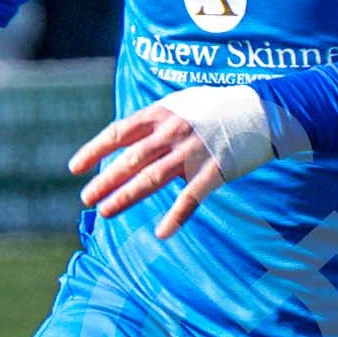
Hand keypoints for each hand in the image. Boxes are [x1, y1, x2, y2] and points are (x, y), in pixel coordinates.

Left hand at [68, 102, 224, 238]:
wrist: (262, 111)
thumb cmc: (217, 108)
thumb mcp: (181, 104)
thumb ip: (154, 120)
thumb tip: (124, 138)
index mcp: (161, 114)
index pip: (118, 132)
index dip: (94, 150)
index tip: (75, 168)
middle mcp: (173, 132)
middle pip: (130, 160)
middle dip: (105, 181)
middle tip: (86, 198)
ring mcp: (193, 153)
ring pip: (152, 179)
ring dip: (126, 198)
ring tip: (105, 212)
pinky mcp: (214, 171)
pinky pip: (190, 198)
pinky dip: (175, 217)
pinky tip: (161, 233)